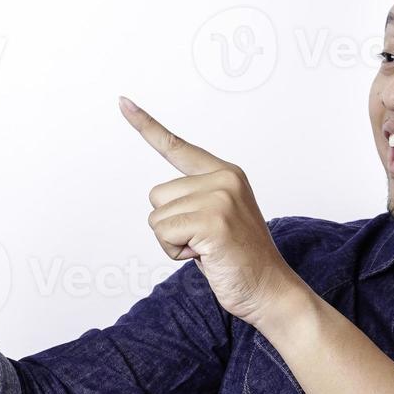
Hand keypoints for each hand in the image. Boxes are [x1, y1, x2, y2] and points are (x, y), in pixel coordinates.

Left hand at [119, 96, 301, 327]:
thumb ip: (195, 200)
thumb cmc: (240, 260)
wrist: (270, 290)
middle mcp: (223, 179)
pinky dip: (176, 253)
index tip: (123, 103)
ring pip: (157, 218)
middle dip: (171, 225)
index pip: (177, 147)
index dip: (147, 126)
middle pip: (156, 195)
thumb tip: (160, 199)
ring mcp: (219, 198)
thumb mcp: (218, 218)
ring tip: (208, 249)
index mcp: (226, 173)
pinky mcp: (212, 222)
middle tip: (205, 241)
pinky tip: (206, 256)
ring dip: (174, 242)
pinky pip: (164, 235)